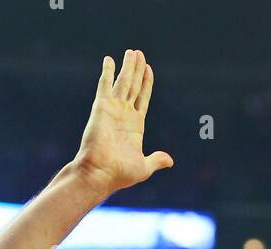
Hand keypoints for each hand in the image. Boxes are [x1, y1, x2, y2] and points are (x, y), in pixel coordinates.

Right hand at [73, 49, 172, 194]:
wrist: (100, 173)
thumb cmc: (120, 174)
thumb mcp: (144, 167)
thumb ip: (156, 160)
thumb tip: (170, 161)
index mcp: (135, 125)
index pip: (143, 98)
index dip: (146, 83)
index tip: (149, 69)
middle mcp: (124, 114)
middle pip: (133, 86)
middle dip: (137, 70)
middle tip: (139, 54)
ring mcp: (113, 109)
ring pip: (123, 81)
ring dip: (127, 66)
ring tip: (132, 52)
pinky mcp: (101, 107)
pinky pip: (105, 84)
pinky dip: (107, 71)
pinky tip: (109, 60)